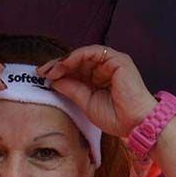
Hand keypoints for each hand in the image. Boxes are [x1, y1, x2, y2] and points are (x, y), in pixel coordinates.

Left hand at [38, 45, 156, 137]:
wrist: (134, 124)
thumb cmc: (116, 117)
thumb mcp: (86, 102)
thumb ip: (71, 89)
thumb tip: (53, 80)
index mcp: (100, 78)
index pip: (76, 69)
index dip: (59, 71)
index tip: (43, 76)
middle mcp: (106, 67)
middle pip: (78, 60)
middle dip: (58, 65)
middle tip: (41, 71)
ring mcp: (113, 62)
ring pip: (83, 55)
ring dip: (64, 61)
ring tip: (51, 70)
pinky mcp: (117, 59)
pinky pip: (92, 52)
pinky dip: (76, 57)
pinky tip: (64, 65)